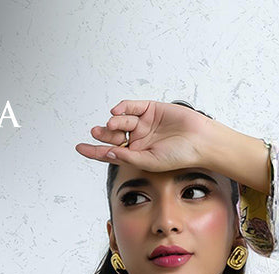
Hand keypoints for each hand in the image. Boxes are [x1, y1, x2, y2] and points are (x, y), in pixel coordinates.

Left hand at [75, 98, 214, 171]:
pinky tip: (117, 112)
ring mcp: (144, 123)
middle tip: (96, 132)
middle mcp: (138, 140)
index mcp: (136, 156)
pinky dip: (123, 107)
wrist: (199, 140)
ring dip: (114, 123)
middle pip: (113, 136)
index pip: (110, 153)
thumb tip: (108, 152)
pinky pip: (132, 107)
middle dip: (103, 134)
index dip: (94, 151)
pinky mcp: (150, 109)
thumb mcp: (150, 162)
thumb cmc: (179, 156)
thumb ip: (128, 157)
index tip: (79, 148)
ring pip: (121, 121)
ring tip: (112, 125)